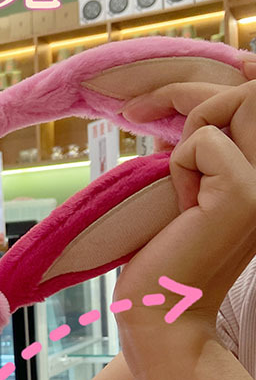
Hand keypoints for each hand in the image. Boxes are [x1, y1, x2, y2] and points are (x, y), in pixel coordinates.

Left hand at [114, 72, 255, 337]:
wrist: (162, 309)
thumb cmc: (169, 251)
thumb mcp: (199, 186)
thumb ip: (215, 143)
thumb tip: (203, 91)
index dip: (244, 71)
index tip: (207, 71)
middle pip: (255, 88)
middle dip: (190, 91)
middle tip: (135, 114)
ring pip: (236, 102)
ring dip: (188, 130)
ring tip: (169, 175)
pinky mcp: (245, 194)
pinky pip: (201, 142)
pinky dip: (177, 165)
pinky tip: (179, 206)